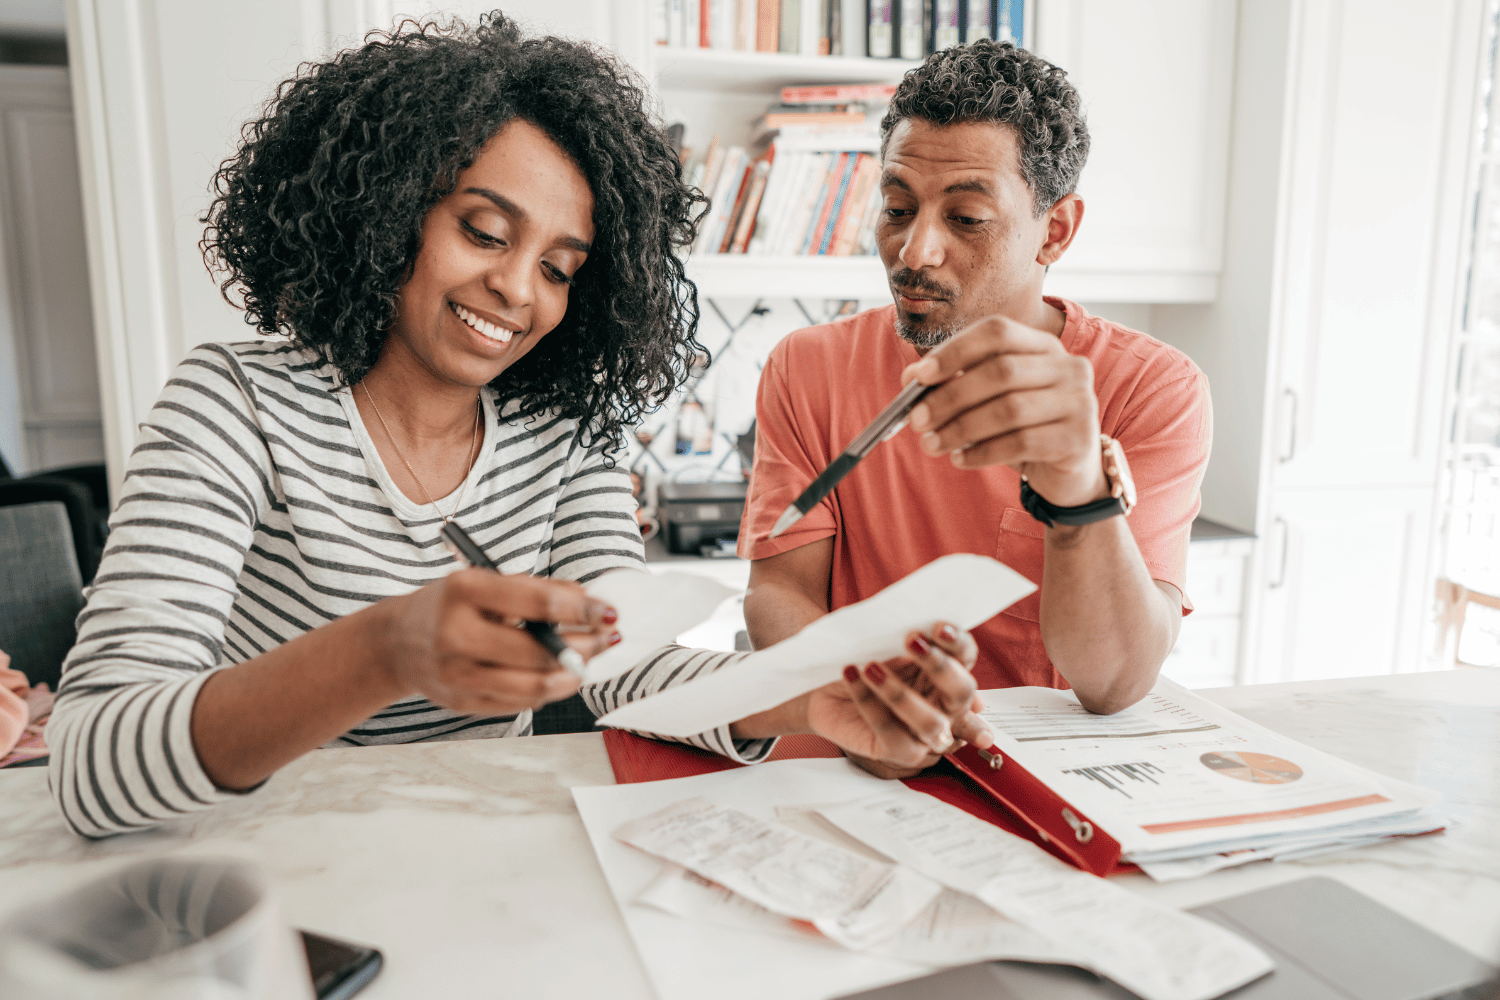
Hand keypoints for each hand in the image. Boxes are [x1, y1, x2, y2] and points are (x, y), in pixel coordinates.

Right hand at [375, 569, 616, 715]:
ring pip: (533, 686)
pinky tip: (558, 676)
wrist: (398, 643)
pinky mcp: (463, 702)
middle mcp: (456, 634)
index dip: (580, 608)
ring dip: (571, 676)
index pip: (535, 602)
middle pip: (538, 650)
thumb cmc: (452, 606)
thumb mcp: (484, 582)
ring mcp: (457, 674)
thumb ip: (535, 588)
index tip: (607, 611)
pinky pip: (519, 703)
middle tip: (606, 639)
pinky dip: (547, 690)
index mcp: (463, 591)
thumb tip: (587, 600)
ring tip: (587, 662)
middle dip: (584, 646)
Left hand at [806, 623, 993, 779]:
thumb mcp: (881, 644)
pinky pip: (892, 734)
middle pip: (962, 691)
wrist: (824, 690)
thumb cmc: (860, 662)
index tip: (937, 627)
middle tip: (911, 641)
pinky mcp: (899, 752)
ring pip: (932, 723)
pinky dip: (870, 704)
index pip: (965, 655)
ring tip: (870, 667)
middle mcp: (944, 705)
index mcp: (947, 672)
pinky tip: (851, 677)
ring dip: (901, 693)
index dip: (957, 642)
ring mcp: (925, 733)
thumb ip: (903, 638)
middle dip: (940, 667)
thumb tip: (915, 628)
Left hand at [904, 315, 1104, 506]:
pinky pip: (1021, 443)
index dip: (955, 351)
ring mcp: (1080, 401)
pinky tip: (959, 460)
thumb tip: (911, 378)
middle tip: (917, 420)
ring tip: (931, 444)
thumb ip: (955, 383)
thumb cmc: (1022, 428)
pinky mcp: (1079, 439)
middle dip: (951, 397)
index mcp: (1043, 345)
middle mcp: (1068, 366)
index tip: (918, 376)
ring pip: (1009, 409)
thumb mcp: (989, 401)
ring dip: (961, 428)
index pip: (997, 332)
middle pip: (1001, 371)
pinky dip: (982, 452)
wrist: (1068, 472)